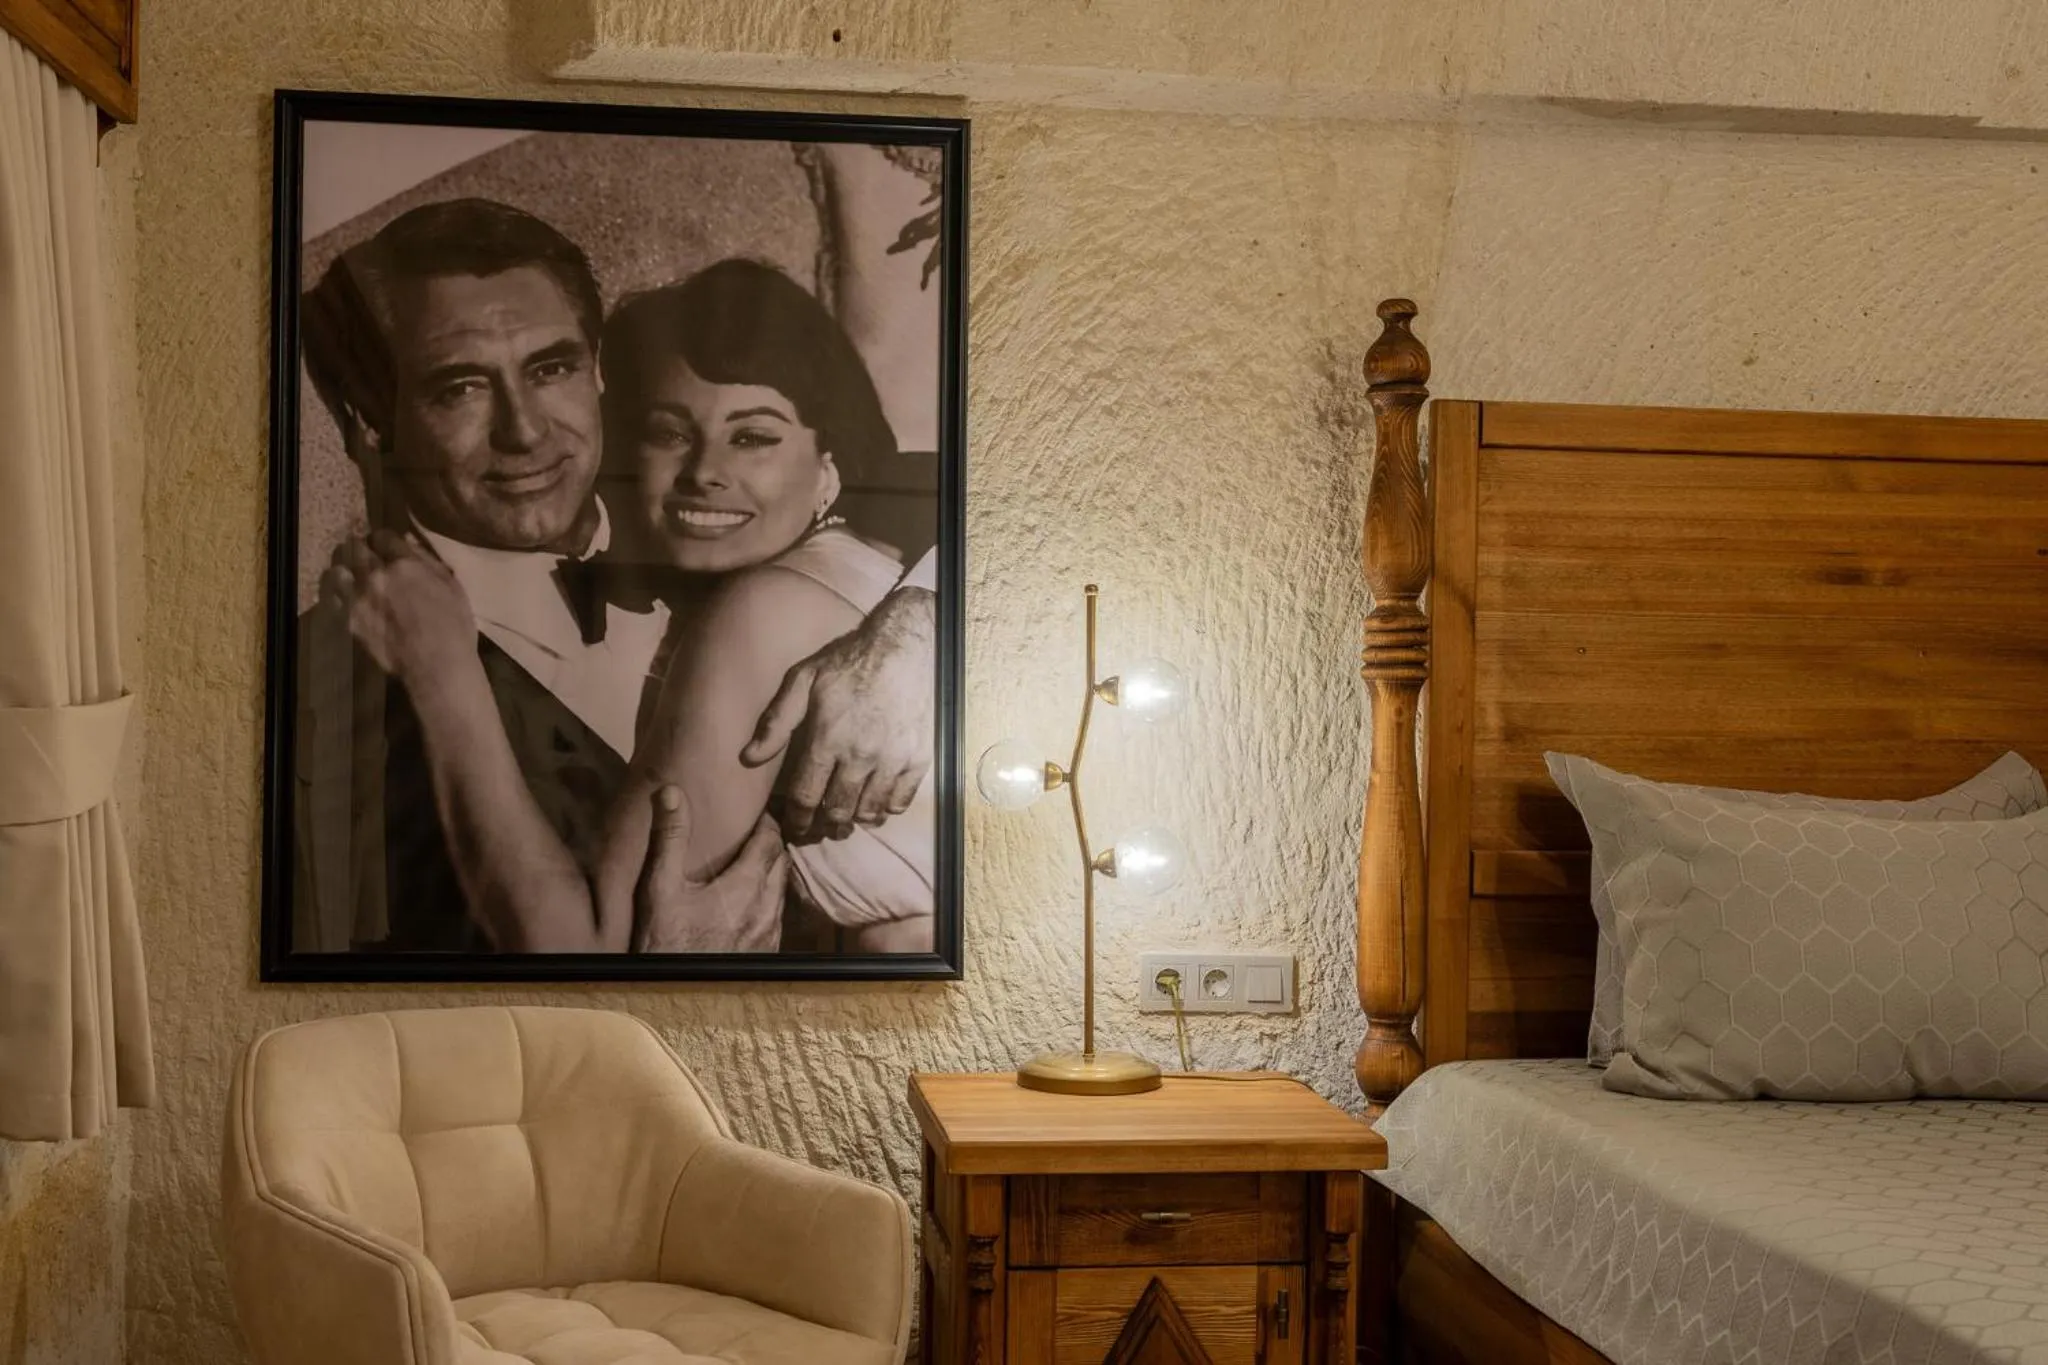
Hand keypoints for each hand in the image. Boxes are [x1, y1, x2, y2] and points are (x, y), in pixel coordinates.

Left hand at [319, 530, 475, 689]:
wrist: (437, 666)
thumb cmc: (454, 626)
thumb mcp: (451, 586)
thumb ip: (427, 561)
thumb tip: (406, 543)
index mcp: (404, 564)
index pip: (382, 535)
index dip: (384, 540)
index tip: (387, 548)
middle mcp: (376, 575)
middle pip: (354, 547)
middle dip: (361, 548)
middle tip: (367, 556)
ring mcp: (358, 598)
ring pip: (337, 568)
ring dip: (344, 567)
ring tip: (351, 573)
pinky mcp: (348, 620)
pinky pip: (330, 597)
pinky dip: (335, 592)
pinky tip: (343, 594)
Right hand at [632, 786, 787, 952]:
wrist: (675, 996)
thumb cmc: (665, 942)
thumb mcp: (660, 888)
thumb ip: (670, 838)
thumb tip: (672, 791)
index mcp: (747, 887)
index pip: (771, 840)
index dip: (765, 822)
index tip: (752, 813)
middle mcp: (767, 909)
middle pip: (781, 862)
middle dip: (770, 844)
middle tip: (752, 834)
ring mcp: (770, 934)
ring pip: (782, 890)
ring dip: (771, 872)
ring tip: (750, 864)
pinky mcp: (766, 953)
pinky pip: (778, 916)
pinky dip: (769, 899)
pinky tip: (749, 902)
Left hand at [741, 586, 933, 842]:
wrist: (906, 646)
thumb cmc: (850, 661)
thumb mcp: (804, 680)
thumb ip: (777, 721)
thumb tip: (749, 757)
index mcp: (827, 738)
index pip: (806, 797)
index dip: (797, 820)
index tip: (794, 826)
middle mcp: (860, 755)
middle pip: (838, 811)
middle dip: (824, 826)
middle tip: (819, 827)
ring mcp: (893, 759)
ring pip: (870, 811)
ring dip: (854, 820)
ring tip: (846, 818)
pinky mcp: (919, 758)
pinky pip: (901, 801)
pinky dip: (887, 809)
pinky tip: (877, 803)